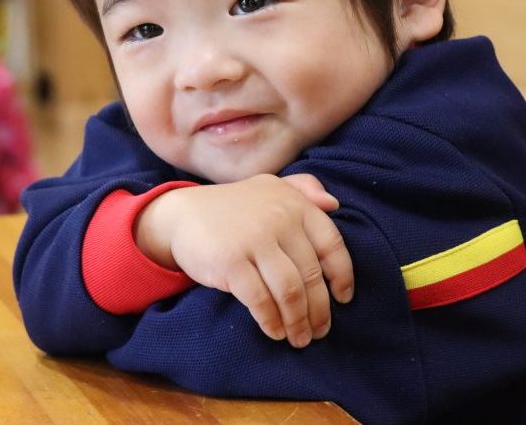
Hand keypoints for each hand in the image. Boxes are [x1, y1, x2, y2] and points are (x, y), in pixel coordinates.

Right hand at [136, 174, 353, 347]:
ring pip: (290, 291)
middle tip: (319, 331)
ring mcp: (254, 240)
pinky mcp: (231, 262)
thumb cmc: (233, 206)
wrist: (182, 214)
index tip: (344, 298)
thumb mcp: (269, 187)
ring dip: (298, 321)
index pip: (331, 243)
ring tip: (299, 338)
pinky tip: (274, 331)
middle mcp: (279, 218)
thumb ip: (303, 189)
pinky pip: (260, 300)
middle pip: (311, 274)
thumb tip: (334, 204)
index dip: (342, 275)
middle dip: (319, 310)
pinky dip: (271, 321)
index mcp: (294, 203)